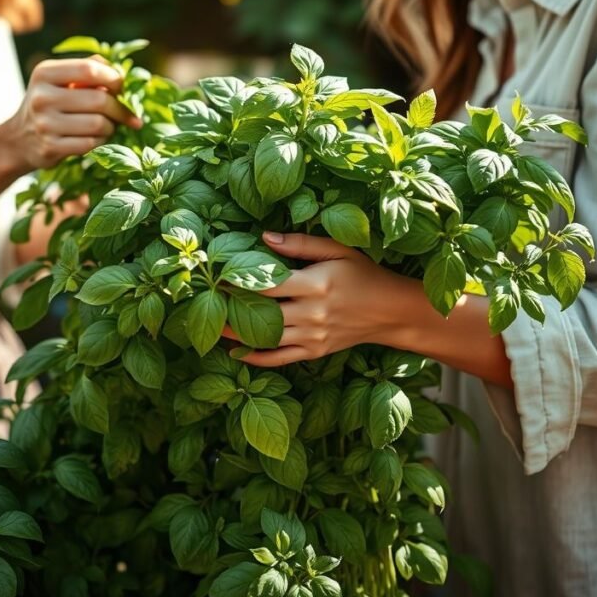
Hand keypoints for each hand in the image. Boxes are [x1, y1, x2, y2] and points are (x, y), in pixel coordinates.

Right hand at [1, 57, 140, 171]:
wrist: (19, 139)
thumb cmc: (51, 104)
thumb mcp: (60, 79)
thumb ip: (88, 68)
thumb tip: (121, 72)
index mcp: (45, 73)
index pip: (89, 69)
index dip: (113, 78)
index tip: (122, 87)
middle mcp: (42, 97)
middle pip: (98, 99)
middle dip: (119, 108)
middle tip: (125, 113)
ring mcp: (44, 124)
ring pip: (98, 124)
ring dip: (111, 126)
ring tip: (109, 125)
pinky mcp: (50, 147)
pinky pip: (90, 144)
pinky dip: (101, 141)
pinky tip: (99, 138)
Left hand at [226, 231, 418, 366]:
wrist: (391, 311)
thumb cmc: (362, 273)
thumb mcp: (337, 249)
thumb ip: (300, 243)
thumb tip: (264, 236)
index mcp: (315, 284)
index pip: (267, 284)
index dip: (239, 281)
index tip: (216, 276)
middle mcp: (311, 313)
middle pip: (261, 313)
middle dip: (232, 308)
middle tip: (206, 300)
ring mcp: (312, 337)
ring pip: (266, 338)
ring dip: (236, 333)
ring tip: (212, 323)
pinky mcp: (314, 352)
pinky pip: (279, 359)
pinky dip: (255, 358)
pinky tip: (235, 352)